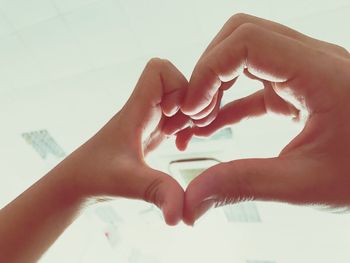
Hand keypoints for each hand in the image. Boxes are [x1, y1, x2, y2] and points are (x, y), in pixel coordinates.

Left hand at [64, 58, 187, 224]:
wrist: (79, 182)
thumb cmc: (95, 176)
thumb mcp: (130, 183)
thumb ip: (158, 193)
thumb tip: (181, 217)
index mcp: (136, 109)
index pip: (158, 69)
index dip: (177, 85)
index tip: (176, 114)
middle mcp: (145, 109)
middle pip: (179, 83)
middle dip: (193, 103)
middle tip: (191, 129)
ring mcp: (150, 119)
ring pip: (182, 99)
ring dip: (192, 116)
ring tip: (185, 138)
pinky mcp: (152, 131)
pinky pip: (178, 116)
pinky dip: (186, 127)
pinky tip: (180, 145)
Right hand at [177, 14, 349, 224]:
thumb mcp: (306, 184)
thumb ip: (244, 185)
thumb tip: (193, 196)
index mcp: (318, 73)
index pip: (246, 42)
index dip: (208, 70)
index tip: (191, 107)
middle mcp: (311, 62)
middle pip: (242, 36)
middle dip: (209, 70)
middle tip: (193, 109)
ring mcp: (304, 73)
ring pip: (245, 55)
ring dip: (217, 83)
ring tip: (199, 120)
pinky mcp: (299, 90)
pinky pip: (255, 83)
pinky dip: (230, 100)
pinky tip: (214, 124)